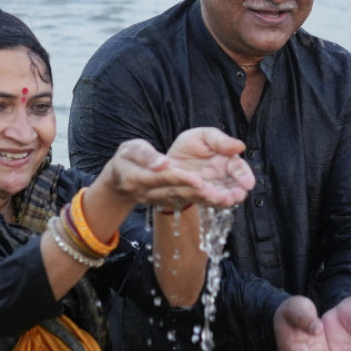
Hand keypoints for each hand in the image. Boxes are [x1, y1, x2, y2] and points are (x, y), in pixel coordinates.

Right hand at [102, 128, 254, 208]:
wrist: (123, 176)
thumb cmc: (128, 157)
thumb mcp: (132, 148)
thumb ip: (150, 154)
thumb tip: (170, 162)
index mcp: (138, 177)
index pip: (163, 177)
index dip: (180, 178)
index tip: (198, 179)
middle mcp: (151, 193)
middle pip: (178, 192)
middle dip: (201, 193)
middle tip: (221, 194)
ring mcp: (161, 199)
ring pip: (187, 199)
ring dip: (208, 200)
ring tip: (227, 198)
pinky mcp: (172, 200)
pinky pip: (190, 201)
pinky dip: (207, 201)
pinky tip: (224, 200)